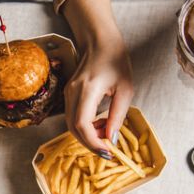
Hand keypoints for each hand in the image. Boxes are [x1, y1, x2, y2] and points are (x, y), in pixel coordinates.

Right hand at [61, 0, 133, 154]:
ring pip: (72, 125)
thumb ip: (118, 115)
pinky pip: (73, 118)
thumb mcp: (125, 89)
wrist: (100, 42)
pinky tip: (100, 121)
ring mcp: (67, 94)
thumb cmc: (116, 61)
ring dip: (89, 134)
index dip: (92, 141)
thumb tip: (110, 139)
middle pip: (73, 129)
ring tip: (107, 129)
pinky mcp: (68, 95)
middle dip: (90, 142)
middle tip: (108, 146)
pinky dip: (86, 126)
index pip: (82, 124)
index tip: (107, 151)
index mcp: (87, 90)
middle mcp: (72, 93)